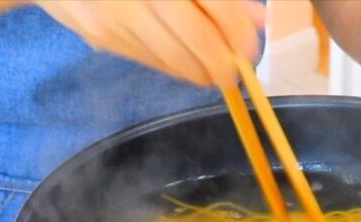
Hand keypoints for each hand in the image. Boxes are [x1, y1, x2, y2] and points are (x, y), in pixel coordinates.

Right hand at [37, 0, 264, 87]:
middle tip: (234, 76)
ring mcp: (118, 15)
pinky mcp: (101, 35)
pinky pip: (150, 60)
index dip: (238, 35)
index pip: (216, 6)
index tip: (249, 53)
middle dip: (222, 65)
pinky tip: (185, 65)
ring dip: (200, 72)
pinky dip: (174, 68)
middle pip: (197, 38)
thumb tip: (258, 20)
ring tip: (213, 73)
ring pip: (173, 57)